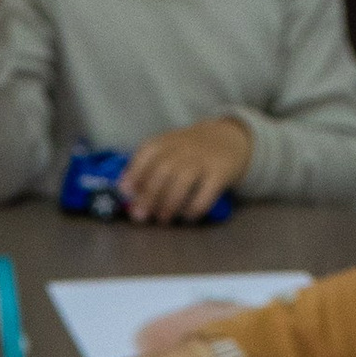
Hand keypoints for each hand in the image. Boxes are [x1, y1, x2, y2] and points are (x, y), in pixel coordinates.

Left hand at [118, 114, 254, 222]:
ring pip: (183, 180)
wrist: (230, 137)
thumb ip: (148, 167)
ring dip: (169, 203)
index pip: (147, 152)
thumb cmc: (190, 151)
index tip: (126, 192)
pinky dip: (195, 207)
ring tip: (162, 219)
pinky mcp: (221, 172)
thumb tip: (126, 193)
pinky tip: (188, 217)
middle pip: (163, 170)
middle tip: (140, 216)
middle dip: (149, 195)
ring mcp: (203, 159)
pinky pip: (207, 191)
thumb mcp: (169, 149)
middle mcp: (184, 148)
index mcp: (167, 141)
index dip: (134, 172)